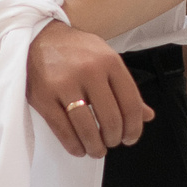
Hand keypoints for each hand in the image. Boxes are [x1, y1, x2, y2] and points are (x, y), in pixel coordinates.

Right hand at [27, 21, 153, 156]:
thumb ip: (126, 88)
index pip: (131, 104)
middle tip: (112, 142)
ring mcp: (64, 84)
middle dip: (114, 139)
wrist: (38, 36)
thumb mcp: (105, 59)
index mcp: (109, 62)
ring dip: (95, 147)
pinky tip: (79, 148)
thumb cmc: (75, 50)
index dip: (134, 127)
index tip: (131, 138)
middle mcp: (89, 71)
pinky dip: (74, 145)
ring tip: (97, 149)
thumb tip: (147, 115)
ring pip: (87, 129)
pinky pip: (63, 130)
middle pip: (110, 119)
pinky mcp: (44, 97)